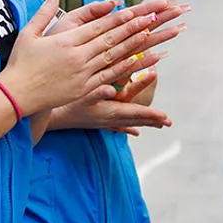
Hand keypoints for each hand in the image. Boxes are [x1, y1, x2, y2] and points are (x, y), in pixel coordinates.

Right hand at [0, 0, 188, 117]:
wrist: (14, 96)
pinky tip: (146, 61)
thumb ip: (43, 14)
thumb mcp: (28, 35)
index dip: (120, 18)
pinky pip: (112, 76)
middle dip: (136, 26)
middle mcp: (78, 57)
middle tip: (157, 16)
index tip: (137, 10)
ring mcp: (83, 74)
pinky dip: (129, 67)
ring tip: (156, 34)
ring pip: (116, 56)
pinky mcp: (85, 88)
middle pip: (112, 39)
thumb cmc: (20, 64)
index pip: (99, 26)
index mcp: (67, 42)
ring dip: (138, 44)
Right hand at [50, 70, 169, 136]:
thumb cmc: (67, 105)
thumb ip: (97, 92)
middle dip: (152, 120)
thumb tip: (111, 90)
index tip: (165, 117)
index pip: (136, 113)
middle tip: (168, 122)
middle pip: (137, 119)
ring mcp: (105, 122)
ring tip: (158, 125)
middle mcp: (111, 119)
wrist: (54, 119)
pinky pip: (119, 126)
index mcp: (111, 111)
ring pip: (130, 122)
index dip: (151, 114)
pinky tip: (135, 133)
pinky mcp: (99, 123)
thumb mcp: (82, 95)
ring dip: (144, 123)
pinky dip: (129, 128)